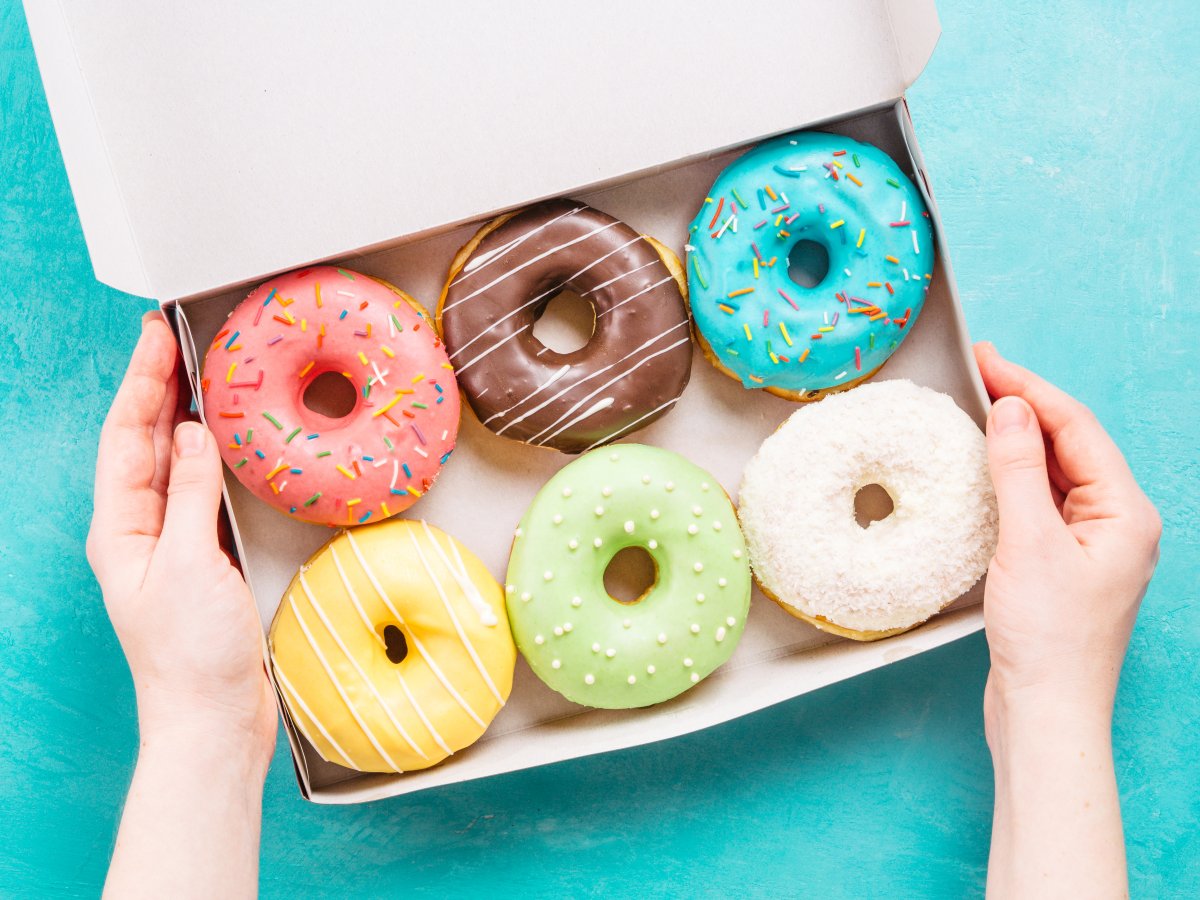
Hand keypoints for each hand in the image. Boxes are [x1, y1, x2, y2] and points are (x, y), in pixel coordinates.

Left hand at [87, 312, 275, 762]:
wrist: (214, 720)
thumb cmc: (191, 656)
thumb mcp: (189, 565)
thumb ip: (191, 495)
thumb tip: (194, 433)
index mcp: (121, 529)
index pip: (125, 437)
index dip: (141, 382)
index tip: (157, 336)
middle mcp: (142, 530)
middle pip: (146, 442)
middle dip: (160, 387)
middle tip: (181, 338)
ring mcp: (174, 544)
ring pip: (175, 463)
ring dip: (188, 417)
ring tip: (206, 374)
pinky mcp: (205, 558)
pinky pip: (204, 491)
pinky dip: (216, 458)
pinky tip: (231, 443)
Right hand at [975, 342, 1158, 897]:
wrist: (1046, 711)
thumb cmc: (1048, 639)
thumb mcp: (1028, 542)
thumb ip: (1019, 469)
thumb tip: (1011, 407)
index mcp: (1125, 512)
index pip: (1076, 427)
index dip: (1030, 386)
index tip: (987, 357)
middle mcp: (1117, 522)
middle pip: (1070, 443)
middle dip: (1025, 405)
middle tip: (978, 370)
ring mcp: (1091, 544)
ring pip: (1055, 471)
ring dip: (1018, 438)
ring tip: (978, 407)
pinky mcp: (1064, 563)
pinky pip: (1041, 501)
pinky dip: (1013, 476)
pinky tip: (986, 467)